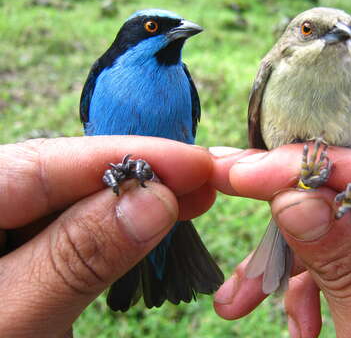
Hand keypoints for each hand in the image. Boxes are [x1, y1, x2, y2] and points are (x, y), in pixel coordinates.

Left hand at [0, 136, 214, 337]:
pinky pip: (69, 232)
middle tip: (202, 178)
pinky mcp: (18, 256)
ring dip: (131, 202)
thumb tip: (153, 200)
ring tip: (187, 197)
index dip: (127, 157)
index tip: (194, 161)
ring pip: (70, 202)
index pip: (45, 164)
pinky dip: (113, 231)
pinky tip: (147, 224)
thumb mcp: (13, 322)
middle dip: (136, 176)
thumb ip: (74, 258)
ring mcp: (0, 233)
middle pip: (60, 175)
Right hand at [209, 144, 350, 337]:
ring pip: (339, 229)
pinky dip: (313, 284)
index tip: (245, 170)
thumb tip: (289, 197)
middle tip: (225, 190)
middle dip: (285, 221)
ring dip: (290, 266)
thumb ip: (340, 263)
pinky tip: (300, 321)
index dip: (308, 168)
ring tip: (239, 300)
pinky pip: (346, 255)